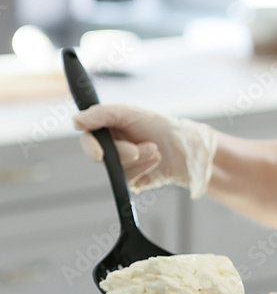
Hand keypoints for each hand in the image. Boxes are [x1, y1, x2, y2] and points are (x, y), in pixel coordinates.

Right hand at [73, 103, 216, 198]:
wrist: (184, 147)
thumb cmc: (157, 126)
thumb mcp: (129, 113)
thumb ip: (101, 114)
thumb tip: (75, 121)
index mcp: (106, 131)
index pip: (88, 139)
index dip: (90, 147)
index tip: (100, 153)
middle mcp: (110, 149)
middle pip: (102, 157)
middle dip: (124, 153)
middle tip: (140, 148)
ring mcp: (121, 166)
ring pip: (117, 170)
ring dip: (139, 160)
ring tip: (154, 149)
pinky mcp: (132, 180)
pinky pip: (129, 180)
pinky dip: (144, 169)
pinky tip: (155, 161)